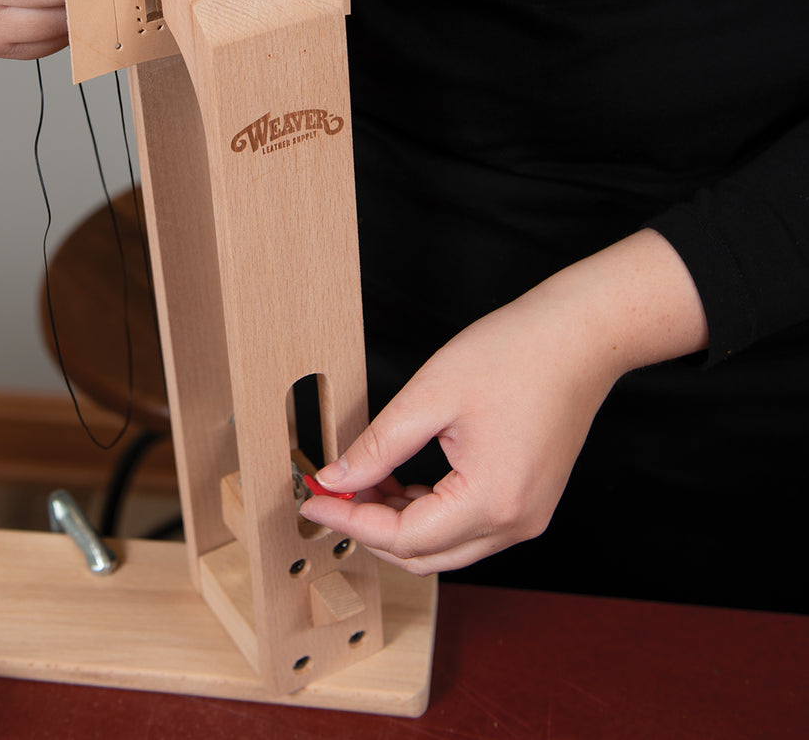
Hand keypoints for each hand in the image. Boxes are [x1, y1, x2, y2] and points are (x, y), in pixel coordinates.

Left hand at [299, 229, 708, 576]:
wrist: (580, 336)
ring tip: (363, 477)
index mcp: (492, 501)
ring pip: (444, 547)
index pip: (403, 537)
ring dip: (397, 522)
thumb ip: (378, 445)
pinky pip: (467, 527)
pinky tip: (400, 477)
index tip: (313, 502)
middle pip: (424, 556)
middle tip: (332, 492)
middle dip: (370, 528)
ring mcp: (527, 516)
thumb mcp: (430, 396)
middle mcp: (515, 522)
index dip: (350, 521)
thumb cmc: (516, 354)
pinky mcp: (529, 500)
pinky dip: (428, 512)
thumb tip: (336, 479)